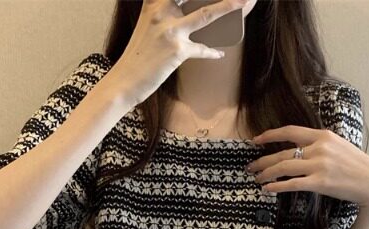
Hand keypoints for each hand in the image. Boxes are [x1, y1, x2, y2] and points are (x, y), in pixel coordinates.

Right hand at [110, 0, 248, 106]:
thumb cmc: (137, 56)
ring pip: (207, 14)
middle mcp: (162, 11)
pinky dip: (211, 51)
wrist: (124, 80)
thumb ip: (164, 14)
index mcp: (154, 3)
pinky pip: (202, 49)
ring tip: (244, 3)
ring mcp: (170, 30)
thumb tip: (189, 14)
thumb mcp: (147, 26)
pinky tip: (218, 52)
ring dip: (229, 7)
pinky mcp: (177, 50)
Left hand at [246, 126, 368, 208]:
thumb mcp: (339, 147)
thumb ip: (320, 145)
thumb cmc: (356, 167)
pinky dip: (276, 186)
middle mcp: (320, 147)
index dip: (270, 135)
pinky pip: (292, 184)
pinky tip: (267, 189)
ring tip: (257, 179)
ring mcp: (320, 165)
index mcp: (323, 136)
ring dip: (266, 173)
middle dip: (262, 160)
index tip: (256, 140)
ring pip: (284, 167)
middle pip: (283, 153)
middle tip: (250, 167)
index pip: (290, 131)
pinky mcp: (320, 182)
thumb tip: (300, 149)